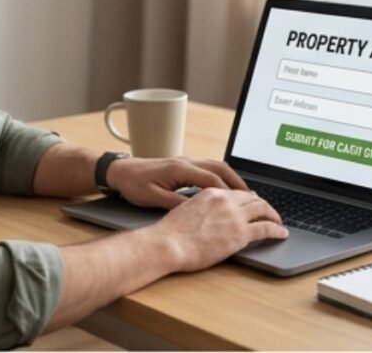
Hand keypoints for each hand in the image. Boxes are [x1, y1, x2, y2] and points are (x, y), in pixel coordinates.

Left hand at [107, 156, 248, 208]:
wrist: (119, 171)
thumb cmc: (134, 184)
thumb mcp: (153, 198)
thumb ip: (176, 203)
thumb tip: (197, 210)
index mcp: (180, 169)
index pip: (212, 179)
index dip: (230, 192)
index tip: (244, 203)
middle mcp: (186, 162)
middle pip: (220, 168)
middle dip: (238, 182)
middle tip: (253, 198)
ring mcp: (185, 161)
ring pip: (216, 166)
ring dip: (232, 178)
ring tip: (245, 194)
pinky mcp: (182, 165)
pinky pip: (208, 168)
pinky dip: (221, 177)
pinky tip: (225, 189)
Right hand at [153, 188, 288, 272]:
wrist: (167, 244)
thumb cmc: (170, 234)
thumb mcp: (185, 210)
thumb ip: (201, 209)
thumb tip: (208, 217)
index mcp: (211, 193)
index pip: (237, 192)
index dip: (249, 198)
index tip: (253, 204)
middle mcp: (225, 200)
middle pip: (253, 198)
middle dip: (264, 205)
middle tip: (269, 212)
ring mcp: (234, 216)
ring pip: (263, 209)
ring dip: (274, 215)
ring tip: (278, 222)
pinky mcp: (240, 233)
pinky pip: (266, 228)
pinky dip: (277, 230)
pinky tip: (281, 233)